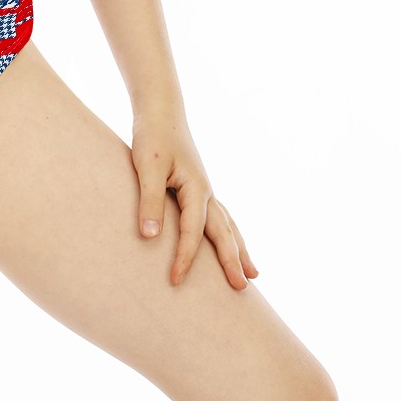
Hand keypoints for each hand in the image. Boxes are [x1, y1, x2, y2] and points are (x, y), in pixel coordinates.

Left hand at [130, 108, 258, 290]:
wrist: (160, 111)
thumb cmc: (153, 137)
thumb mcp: (147, 167)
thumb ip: (150, 201)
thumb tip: (149, 237)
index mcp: (196, 188)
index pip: (193, 231)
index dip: (185, 257)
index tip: (175, 280)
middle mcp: (206, 191)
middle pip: (224, 232)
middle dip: (233, 261)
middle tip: (243, 289)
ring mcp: (205, 189)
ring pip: (228, 225)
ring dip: (239, 249)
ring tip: (253, 274)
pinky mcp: (197, 187)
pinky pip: (219, 217)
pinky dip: (229, 233)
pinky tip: (230, 241)